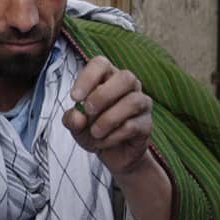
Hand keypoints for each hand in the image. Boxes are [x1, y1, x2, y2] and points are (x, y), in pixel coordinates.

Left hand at [62, 56, 151, 175]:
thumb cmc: (92, 130)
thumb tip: (78, 116)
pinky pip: (133, 126)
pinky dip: (113, 136)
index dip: (88, 78)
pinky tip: (103, 142)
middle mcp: (128, 87)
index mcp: (107, 78)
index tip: (75, 98)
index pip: (101, 64)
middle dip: (103, 95)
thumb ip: (72, 118)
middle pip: (126, 77)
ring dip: (109, 119)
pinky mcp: (146, 124)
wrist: (110, 154)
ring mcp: (141, 104)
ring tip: (95, 132)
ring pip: (133, 101)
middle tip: (88, 111)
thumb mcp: (75, 124)